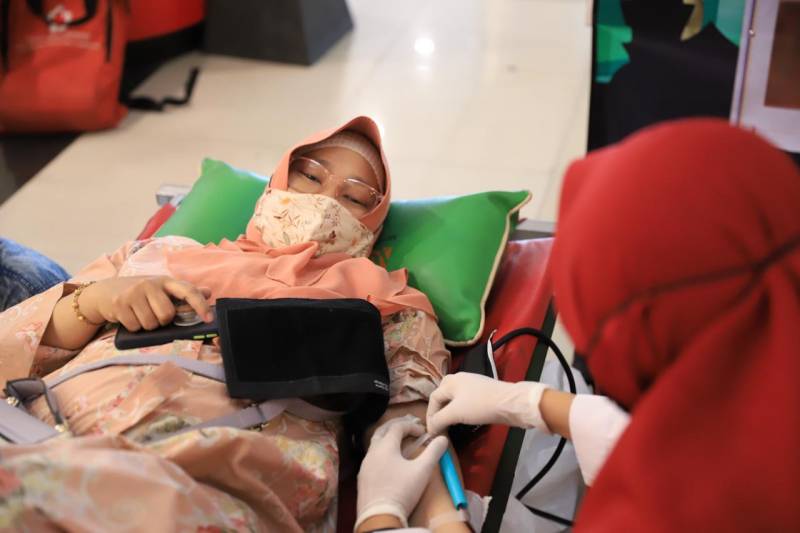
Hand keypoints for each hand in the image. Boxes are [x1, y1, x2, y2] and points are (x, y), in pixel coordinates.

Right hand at [82, 276, 211, 331]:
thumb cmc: (140, 293)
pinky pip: (135, 327)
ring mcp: (133, 293)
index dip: (200, 304)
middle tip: (153, 313)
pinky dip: (134, 327)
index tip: (209, 318)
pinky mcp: (119, 304)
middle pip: (167, 315)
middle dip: (162, 320)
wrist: (105, 292)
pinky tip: (129, 316)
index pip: (188, 290)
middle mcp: (150, 284)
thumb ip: (184, 293)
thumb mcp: (161, 289)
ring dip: (147, 325)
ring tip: (139, 314)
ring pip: (151, 324)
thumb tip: (208, 292)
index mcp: (165, 281)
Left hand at [356, 415, 448, 529]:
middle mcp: (372, 452)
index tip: (423, 433)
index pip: (397, 426)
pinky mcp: (362, 478)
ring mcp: (365, 465)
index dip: (411, 426)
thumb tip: (442, 439)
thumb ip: (433, 452)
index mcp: (385, 446)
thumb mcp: (422, 471)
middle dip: (396, 426)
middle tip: (409, 428)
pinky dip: (382, 452)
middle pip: (382, 430)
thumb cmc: (402, 490)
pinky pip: (372, 457)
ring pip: (375, 444)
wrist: (380, 516)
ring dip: (388, 439)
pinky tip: (389, 462)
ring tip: (400, 443)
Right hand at [426, 373, 549, 435]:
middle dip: (439, 411)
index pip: (433, 398)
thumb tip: (430, 429)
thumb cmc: (480, 405)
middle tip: (438, 426)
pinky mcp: (484, 393)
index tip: (431, 433)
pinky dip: (461, 411)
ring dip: (450, 411)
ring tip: (450, 425)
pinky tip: (464, 419)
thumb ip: (438, 420)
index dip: (430, 416)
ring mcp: (473, 385)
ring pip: (455, 399)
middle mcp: (460, 379)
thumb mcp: (455, 413)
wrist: (511, 404)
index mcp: (451, 381)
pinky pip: (466, 401)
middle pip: (443, 395)